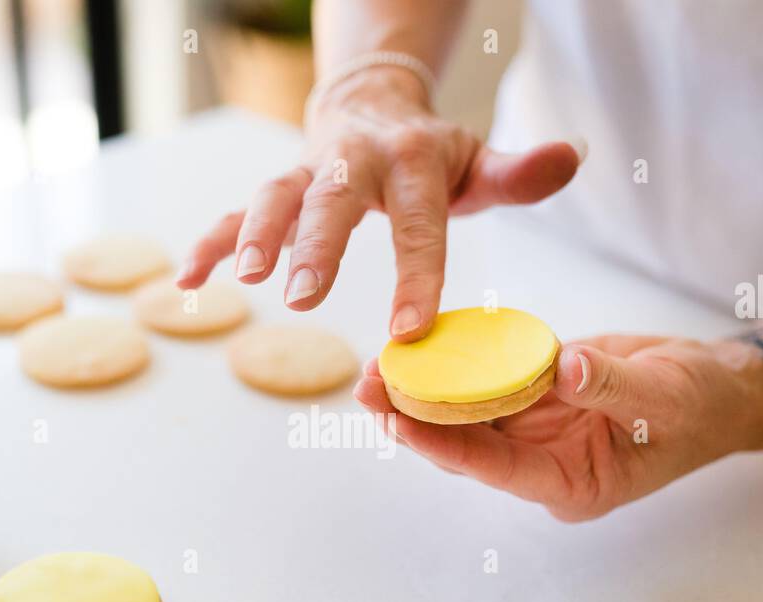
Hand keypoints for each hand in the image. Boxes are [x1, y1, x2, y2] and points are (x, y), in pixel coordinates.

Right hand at [177, 67, 582, 340]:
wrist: (372, 108)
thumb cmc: (431, 156)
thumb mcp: (478, 162)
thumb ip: (519, 173)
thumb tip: (574, 156)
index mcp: (413, 163)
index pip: (420, 226)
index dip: (416, 278)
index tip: (410, 332)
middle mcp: (355, 163)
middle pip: (334, 201)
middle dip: (316, 246)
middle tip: (302, 297)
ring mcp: (309, 174)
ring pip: (276, 197)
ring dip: (253, 234)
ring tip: (244, 279)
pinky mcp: (279, 190)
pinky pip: (236, 213)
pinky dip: (211, 245)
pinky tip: (188, 284)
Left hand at [354, 335, 762, 520]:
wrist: (717, 387)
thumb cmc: (701, 407)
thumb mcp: (665, 397)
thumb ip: (612, 386)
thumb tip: (567, 370)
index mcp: (570, 484)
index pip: (493, 467)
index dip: (442, 443)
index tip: (397, 419)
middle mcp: (543, 463)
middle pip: (466, 443)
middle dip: (414, 415)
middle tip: (365, 384)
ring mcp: (537, 429)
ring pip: (467, 412)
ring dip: (423, 389)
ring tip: (374, 364)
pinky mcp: (536, 395)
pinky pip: (489, 379)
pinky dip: (457, 363)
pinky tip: (421, 343)